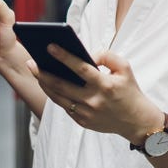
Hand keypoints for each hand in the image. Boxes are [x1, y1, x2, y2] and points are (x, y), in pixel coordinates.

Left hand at [29, 45, 162, 144]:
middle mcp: (93, 100)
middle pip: (62, 85)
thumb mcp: (125, 68)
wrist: (136, 121)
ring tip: (35, 72)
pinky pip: (64, 106)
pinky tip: (47, 84)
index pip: (80, 68)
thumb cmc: (129, 90)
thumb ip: (107, 55)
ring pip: (58, 97)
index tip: (50, 46)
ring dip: (45, 84)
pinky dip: (55, 95)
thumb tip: (87, 54)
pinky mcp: (82, 122)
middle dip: (43, 73)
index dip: (64, 56)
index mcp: (105, 85)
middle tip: (31, 62)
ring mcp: (86, 113)